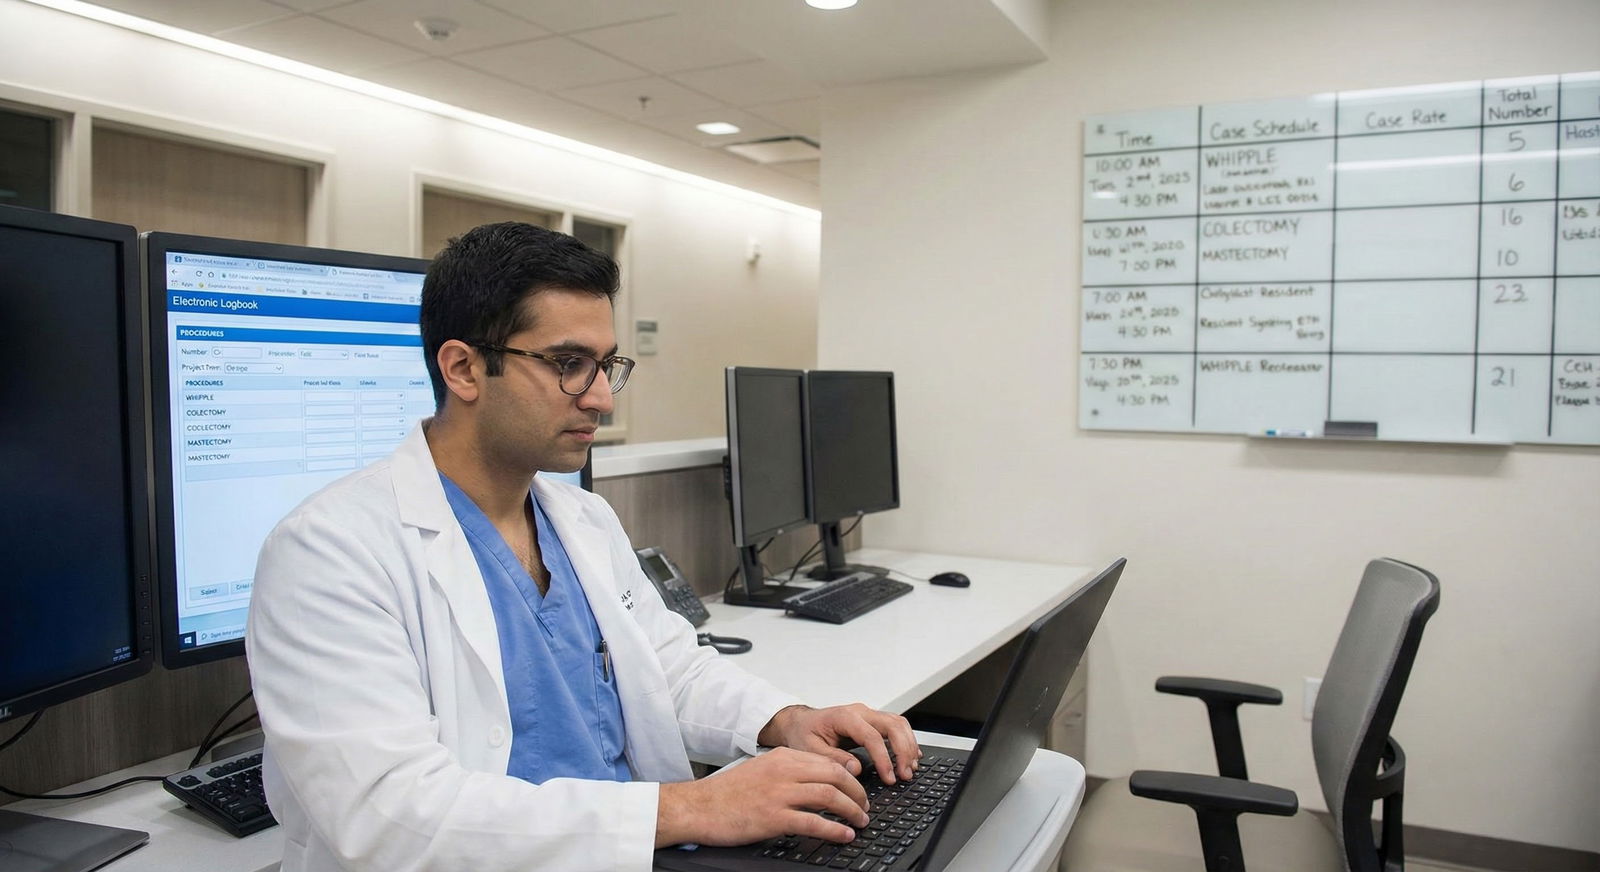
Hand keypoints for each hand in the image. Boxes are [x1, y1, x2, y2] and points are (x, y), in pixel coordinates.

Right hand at [654, 747, 868, 847]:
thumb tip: (818, 782)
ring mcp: (779, 793)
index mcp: (782, 757)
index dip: (850, 778)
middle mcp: (784, 771)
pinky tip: (844, 835)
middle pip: (835, 775)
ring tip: (861, 821)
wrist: (698, 807)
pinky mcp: (773, 817)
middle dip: (857, 793)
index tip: (858, 790)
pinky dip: (835, 829)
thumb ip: (788, 772)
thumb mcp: (761, 770)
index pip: (829, 762)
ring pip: (829, 796)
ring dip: (852, 810)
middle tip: (865, 807)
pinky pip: (814, 822)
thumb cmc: (727, 793)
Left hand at [759, 703, 920, 784]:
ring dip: (908, 745)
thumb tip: (856, 769)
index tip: (889, 777)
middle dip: (903, 750)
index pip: (872, 736)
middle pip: (892, 725)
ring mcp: (868, 715)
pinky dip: (906, 741)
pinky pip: (895, 727)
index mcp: (844, 717)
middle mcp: (860, 712)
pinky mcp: (872, 722)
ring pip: (898, 723)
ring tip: (910, 769)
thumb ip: (832, 759)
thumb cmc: (803, 734)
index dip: (884, 758)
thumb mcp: (810, 750)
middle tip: (905, 774)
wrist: (800, 723)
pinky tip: (911, 757)